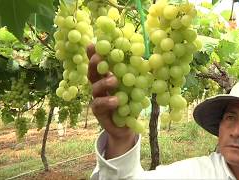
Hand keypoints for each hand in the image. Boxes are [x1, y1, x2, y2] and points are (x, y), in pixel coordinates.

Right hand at [87, 44, 135, 158]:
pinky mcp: (99, 112)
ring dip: (104, 82)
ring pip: (95, 88)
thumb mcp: (136, 86)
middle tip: (99, 58)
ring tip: (114, 80)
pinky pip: (99, 105)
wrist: (128, 126)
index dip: (95, 54)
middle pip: (92, 73)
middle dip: (94, 64)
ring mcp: (97, 98)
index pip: (100, 63)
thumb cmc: (131, 102)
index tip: (93, 44)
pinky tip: (116, 100)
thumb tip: (146, 55)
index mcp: (107, 77)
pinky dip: (107, 102)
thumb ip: (137, 73)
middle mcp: (100, 86)